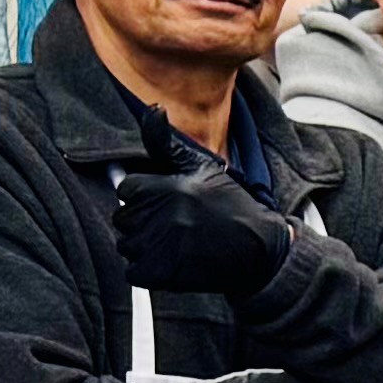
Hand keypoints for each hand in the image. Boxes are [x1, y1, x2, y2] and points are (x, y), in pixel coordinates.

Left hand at [112, 153, 303, 305]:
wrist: (259, 249)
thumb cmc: (231, 206)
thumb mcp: (204, 167)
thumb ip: (167, 143)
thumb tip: (152, 109)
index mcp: (167, 188)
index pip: (127, 188)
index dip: (145, 195)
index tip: (167, 202)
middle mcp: (161, 216)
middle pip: (123, 217)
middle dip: (143, 220)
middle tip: (174, 223)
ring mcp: (160, 246)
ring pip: (126, 244)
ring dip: (144, 246)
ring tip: (174, 242)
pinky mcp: (162, 273)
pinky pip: (133, 272)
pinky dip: (147, 270)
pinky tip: (170, 261)